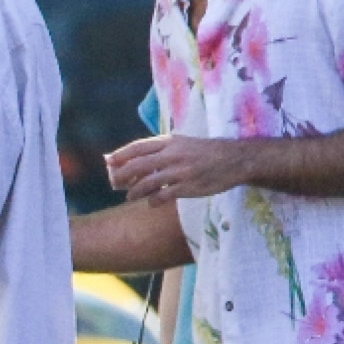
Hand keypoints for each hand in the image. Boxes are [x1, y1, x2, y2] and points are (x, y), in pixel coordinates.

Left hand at [106, 134, 248, 201]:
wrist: (235, 160)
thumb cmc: (205, 152)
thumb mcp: (182, 143)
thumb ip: (160, 150)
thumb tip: (135, 160)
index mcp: (170, 141)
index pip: (138, 147)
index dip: (121, 155)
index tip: (109, 162)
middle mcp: (172, 154)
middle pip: (137, 165)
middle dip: (121, 175)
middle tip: (114, 183)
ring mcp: (180, 171)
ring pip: (147, 183)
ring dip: (134, 191)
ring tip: (129, 196)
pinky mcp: (188, 187)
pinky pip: (163, 196)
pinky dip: (153, 201)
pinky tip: (152, 202)